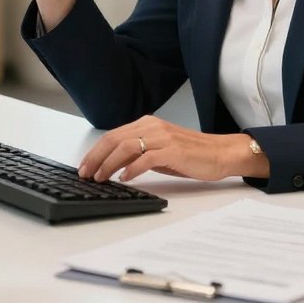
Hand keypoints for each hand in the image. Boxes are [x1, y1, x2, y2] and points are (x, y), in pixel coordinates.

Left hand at [77, 116, 262, 183]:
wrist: (220, 153)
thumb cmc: (191, 154)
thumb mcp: (159, 152)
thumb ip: (139, 154)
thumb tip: (114, 166)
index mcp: (148, 124)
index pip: (113, 135)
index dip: (95, 151)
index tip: (84, 166)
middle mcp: (152, 126)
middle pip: (115, 139)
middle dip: (96, 157)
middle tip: (85, 174)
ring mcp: (163, 137)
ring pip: (126, 146)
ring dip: (109, 163)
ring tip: (100, 178)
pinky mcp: (173, 150)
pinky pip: (146, 157)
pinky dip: (132, 168)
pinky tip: (124, 178)